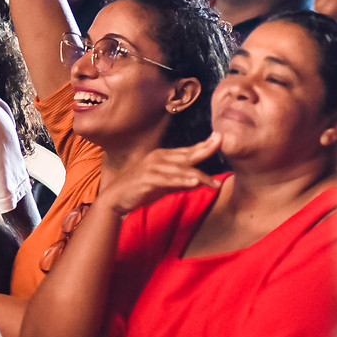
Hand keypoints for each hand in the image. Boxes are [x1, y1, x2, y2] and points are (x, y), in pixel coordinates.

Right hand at [102, 135, 222, 216]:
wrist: (116, 198)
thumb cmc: (140, 190)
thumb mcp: (165, 184)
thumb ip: (181, 181)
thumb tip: (201, 181)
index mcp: (163, 156)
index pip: (187, 151)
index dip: (203, 144)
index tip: (219, 138)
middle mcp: (158, 158)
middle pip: (186, 155)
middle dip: (204, 149)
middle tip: (220, 142)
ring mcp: (152, 167)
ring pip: (180, 170)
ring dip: (198, 175)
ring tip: (213, 181)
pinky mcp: (146, 178)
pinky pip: (167, 179)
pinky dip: (181, 180)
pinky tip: (194, 182)